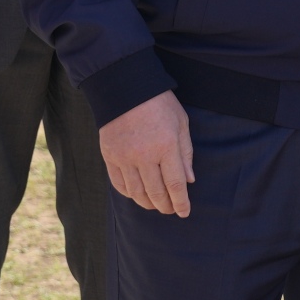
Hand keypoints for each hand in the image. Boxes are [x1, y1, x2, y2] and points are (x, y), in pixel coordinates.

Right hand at [99, 91, 193, 216]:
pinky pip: (119, 184)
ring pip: (137, 193)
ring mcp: (124, 157)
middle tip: (171, 210)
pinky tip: (137, 194)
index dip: (181, 202)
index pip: (175, 184)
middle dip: (166, 206)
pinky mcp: (109, 156)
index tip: (184, 212)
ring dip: (148, 203)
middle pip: (156, 192)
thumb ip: (186, 153)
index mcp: (166, 146)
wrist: (125, 87)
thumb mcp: (180, 123)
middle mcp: (144, 155)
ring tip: (156, 204)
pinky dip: (129, 194)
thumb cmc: (159, 103)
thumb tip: (189, 180)